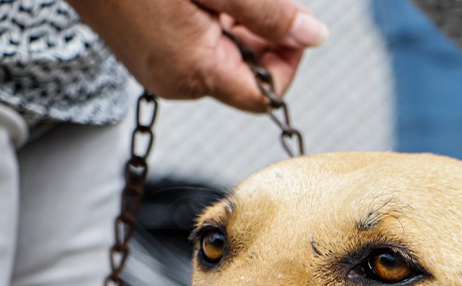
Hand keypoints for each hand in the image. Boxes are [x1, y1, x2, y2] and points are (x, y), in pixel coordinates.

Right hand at [71, 0, 327, 112]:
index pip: (265, 97)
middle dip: (261, 38)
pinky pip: (194, 50)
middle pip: (245, 78)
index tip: (289, 19)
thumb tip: (314, 36)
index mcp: (194, 73)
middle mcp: (176, 84)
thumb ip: (269, 13)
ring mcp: (157, 72)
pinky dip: (210, 24)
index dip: (288, 60)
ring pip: (221, 60)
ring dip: (236, 27)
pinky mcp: (146, 55)